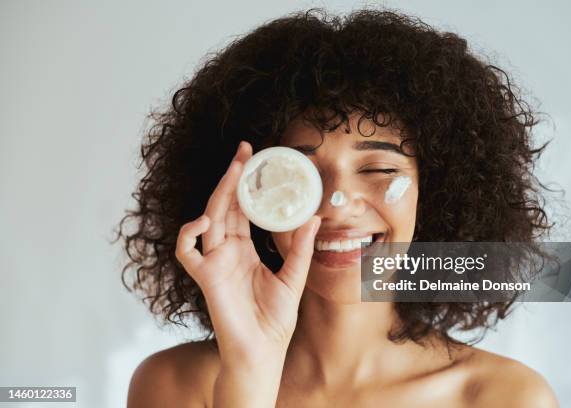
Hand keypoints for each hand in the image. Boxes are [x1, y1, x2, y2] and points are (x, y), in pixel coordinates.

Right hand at [175, 141, 320, 366]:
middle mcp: (227, 251)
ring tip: (234, 170)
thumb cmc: (275, 319)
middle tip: (244, 152)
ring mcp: (214, 262)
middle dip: (232, 178)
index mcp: (244, 249)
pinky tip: (205, 219)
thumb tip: (314, 218)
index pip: (242, 210)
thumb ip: (300, 248)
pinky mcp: (205, 277)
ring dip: (219, 193)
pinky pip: (186, 251)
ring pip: (209, 219)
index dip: (246, 185)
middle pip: (224, 206)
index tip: (256, 161)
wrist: (263, 351)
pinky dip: (189, 233)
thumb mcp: (294, 277)